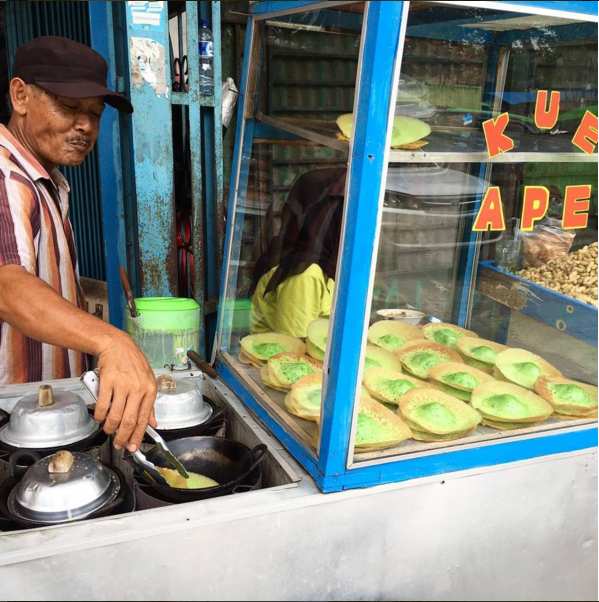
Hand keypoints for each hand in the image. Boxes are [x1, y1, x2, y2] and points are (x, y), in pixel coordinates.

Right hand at [92, 332, 156, 452]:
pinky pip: (103, 405)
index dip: (138, 436)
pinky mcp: (108, 382)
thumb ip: (150, 404)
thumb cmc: (133, 364)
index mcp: (150, 390)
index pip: (144, 419)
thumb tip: (153, 423)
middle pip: (129, 421)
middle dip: (123, 437)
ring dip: (110, 428)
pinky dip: (100, 416)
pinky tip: (100, 418)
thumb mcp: (148, 382)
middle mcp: (138, 389)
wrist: (118, 346)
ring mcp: (122, 385)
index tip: (133, 446)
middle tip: (118, 445)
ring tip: (109, 431)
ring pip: (115, 416)